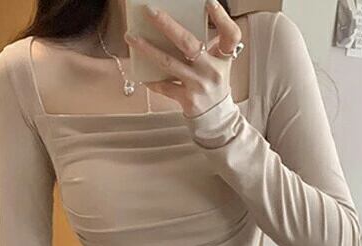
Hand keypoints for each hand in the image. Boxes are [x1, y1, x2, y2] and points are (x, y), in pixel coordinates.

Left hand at [125, 1, 242, 118]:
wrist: (216, 118)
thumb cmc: (212, 84)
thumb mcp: (216, 64)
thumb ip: (204, 46)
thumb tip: (172, 25)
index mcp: (223, 58)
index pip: (230, 35)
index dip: (222, 18)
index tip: (210, 2)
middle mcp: (212, 71)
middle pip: (188, 43)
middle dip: (167, 25)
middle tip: (150, 11)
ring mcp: (199, 86)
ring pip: (169, 63)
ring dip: (147, 49)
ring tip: (131, 37)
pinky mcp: (187, 100)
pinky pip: (165, 87)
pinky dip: (152, 80)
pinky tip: (141, 73)